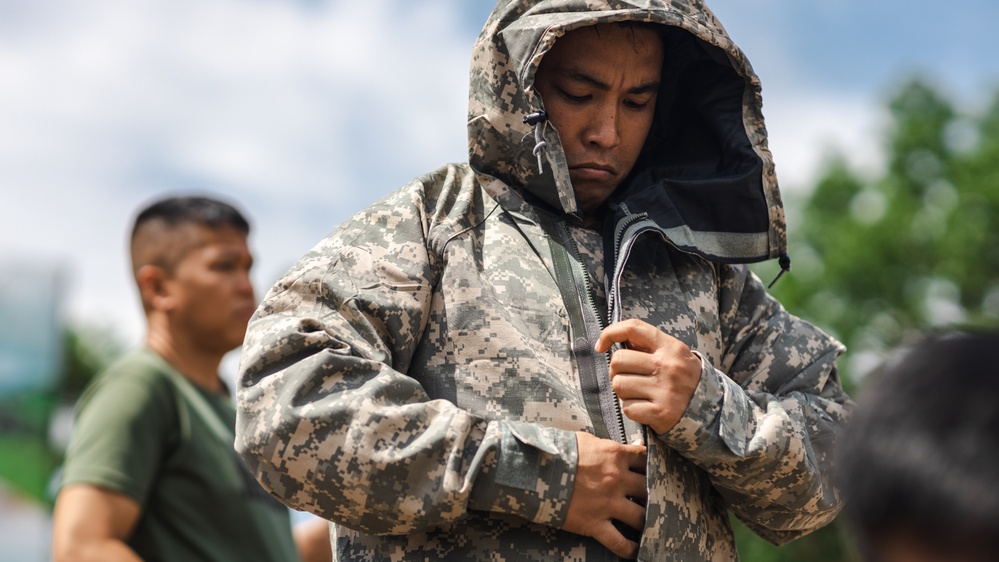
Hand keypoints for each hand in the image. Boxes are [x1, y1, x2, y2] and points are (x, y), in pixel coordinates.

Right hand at [562, 431, 646, 558]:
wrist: (534, 471)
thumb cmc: (556, 452)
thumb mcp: (583, 440)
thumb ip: (603, 446)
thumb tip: (613, 448)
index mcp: (615, 455)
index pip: (645, 458)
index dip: (651, 464)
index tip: (652, 469)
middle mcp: (617, 480)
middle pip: (648, 488)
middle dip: (652, 493)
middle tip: (654, 498)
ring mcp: (607, 504)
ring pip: (640, 517)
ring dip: (647, 521)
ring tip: (650, 525)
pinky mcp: (595, 524)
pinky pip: (619, 542)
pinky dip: (630, 549)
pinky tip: (637, 551)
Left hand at [595, 319, 702, 434]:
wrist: (711, 410)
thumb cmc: (684, 379)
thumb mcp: (674, 355)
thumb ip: (648, 346)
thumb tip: (613, 341)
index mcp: (670, 347)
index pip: (633, 328)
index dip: (610, 333)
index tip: (600, 346)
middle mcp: (667, 366)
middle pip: (618, 360)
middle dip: (616, 371)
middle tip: (629, 378)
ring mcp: (664, 390)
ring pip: (619, 385)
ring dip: (623, 392)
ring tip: (638, 394)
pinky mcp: (660, 412)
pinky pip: (627, 408)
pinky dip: (631, 410)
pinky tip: (645, 408)